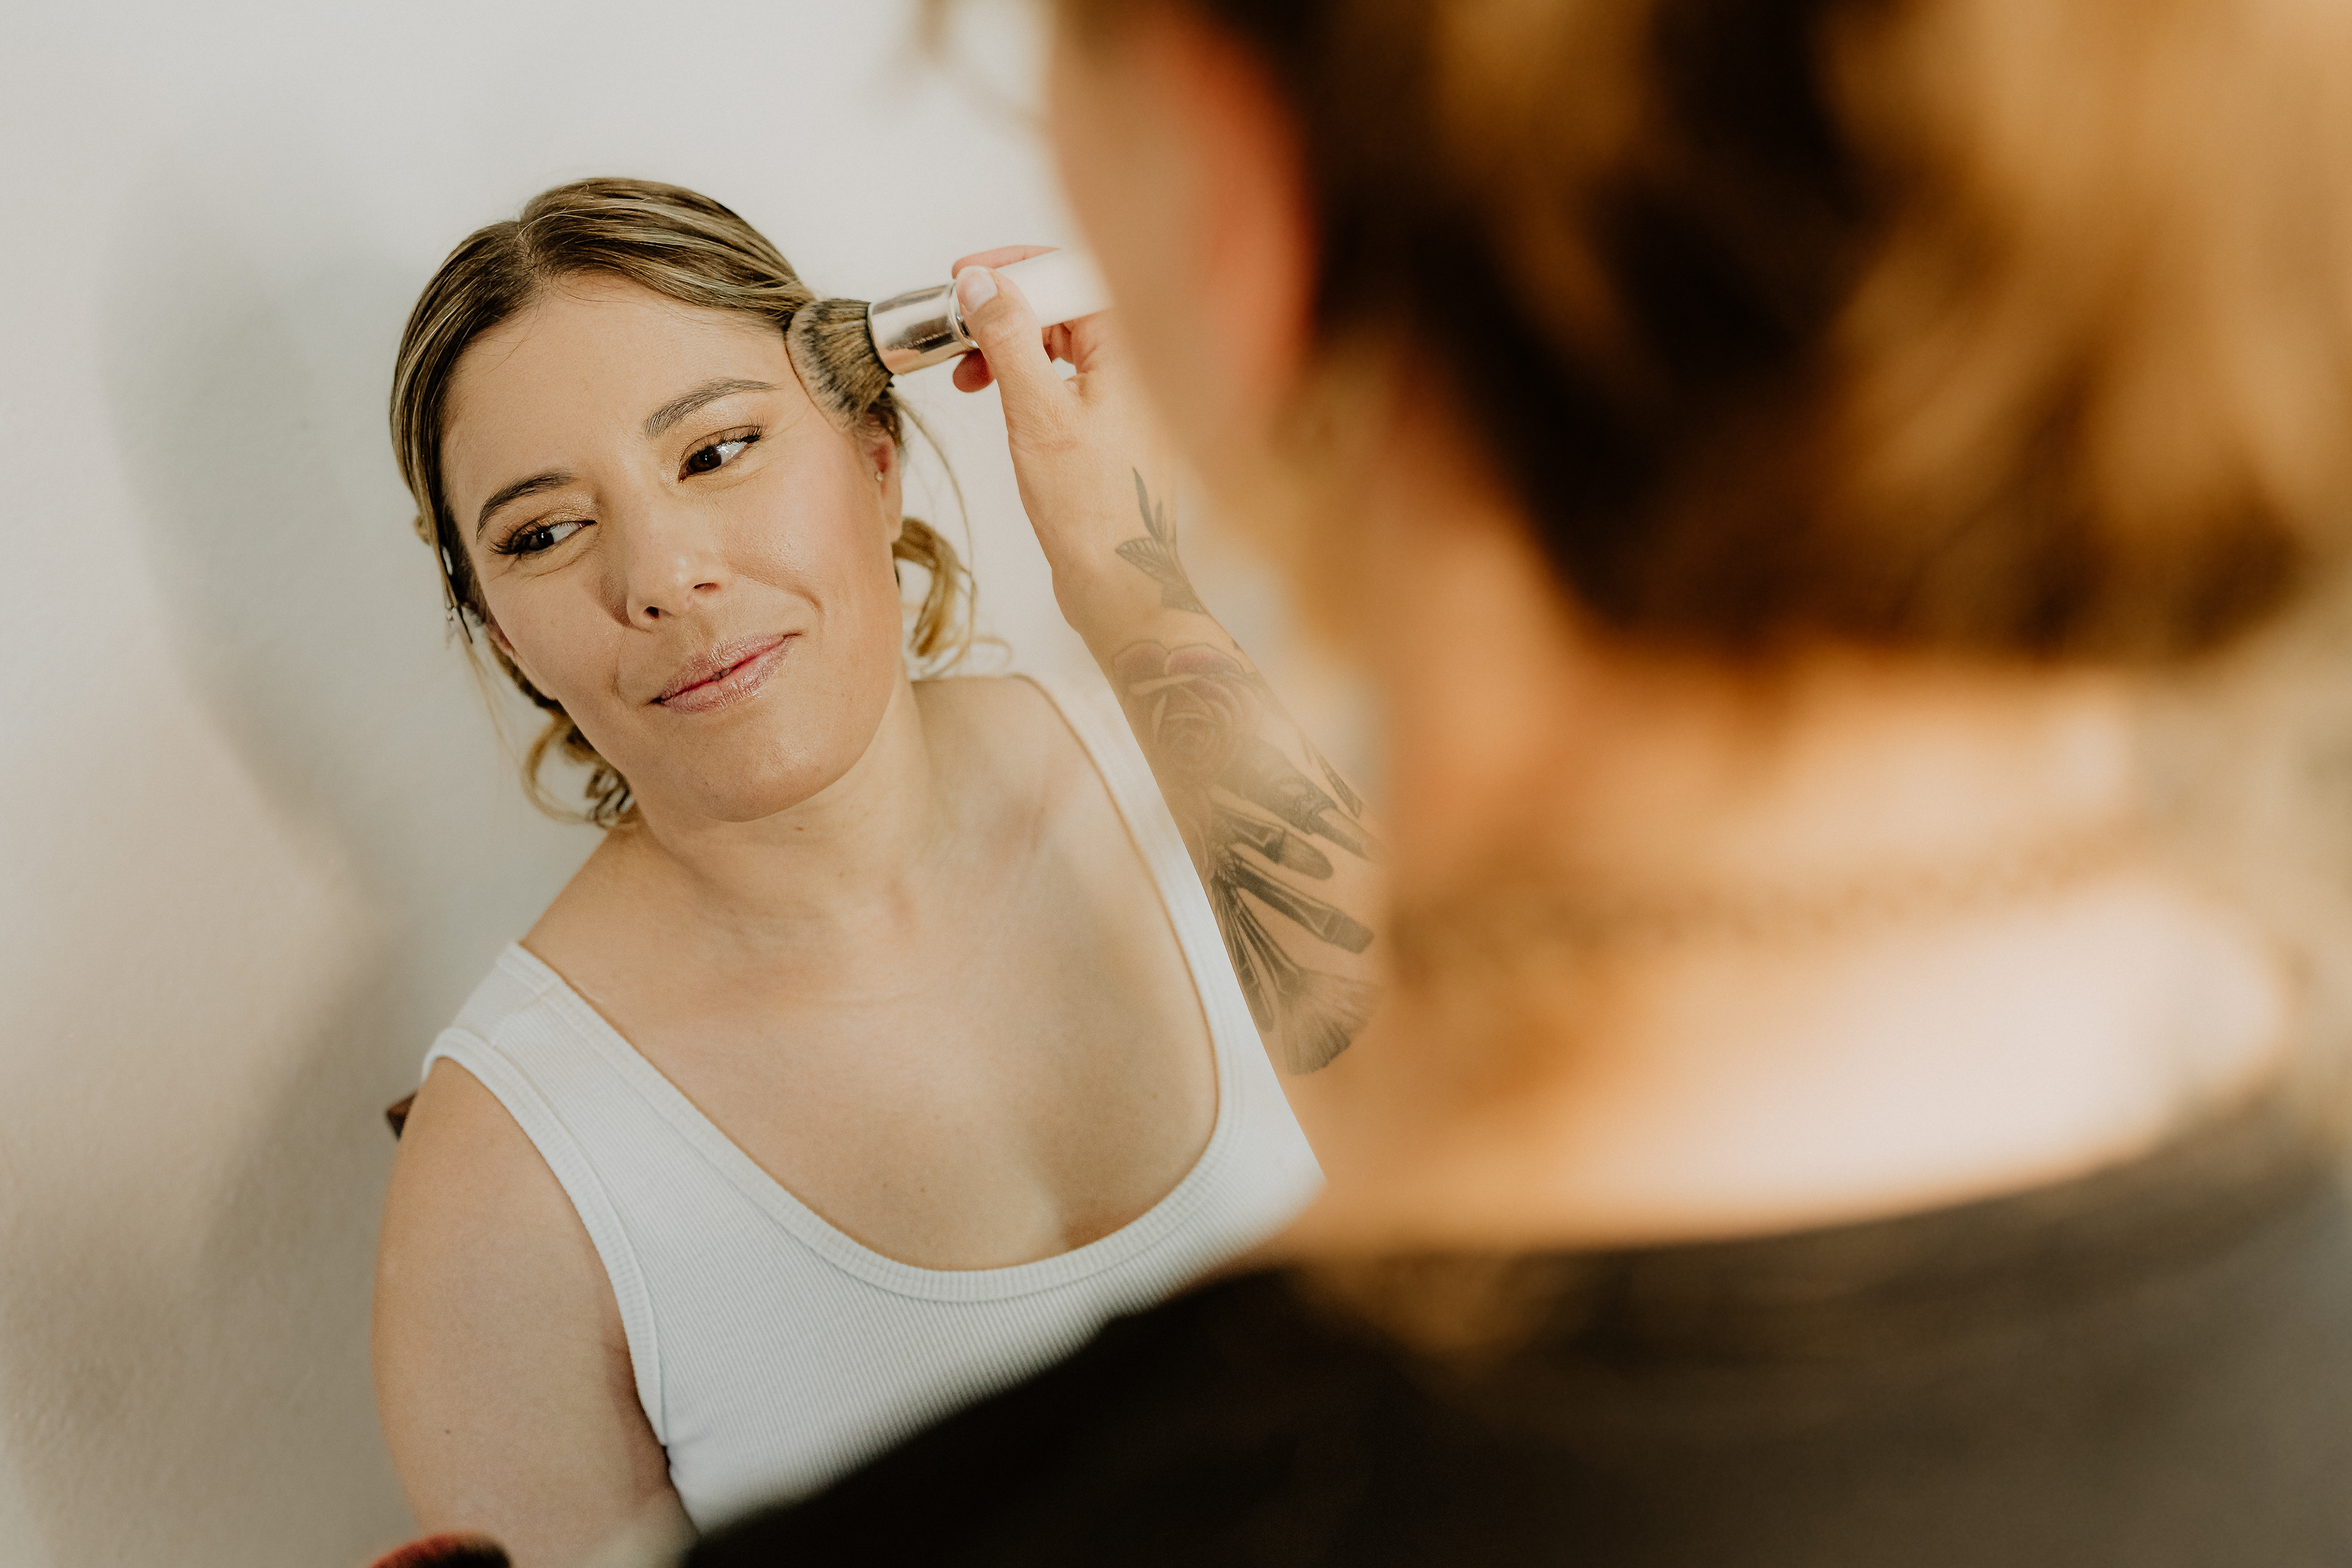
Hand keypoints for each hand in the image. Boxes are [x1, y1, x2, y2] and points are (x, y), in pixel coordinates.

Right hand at [948, 246, 1181, 642]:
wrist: (1119, 582)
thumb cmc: (1090, 509)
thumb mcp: (1035, 412)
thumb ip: (1008, 337)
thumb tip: (981, 281)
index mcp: (1132, 349)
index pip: (1071, 274)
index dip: (1013, 268)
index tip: (965, 276)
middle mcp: (1137, 365)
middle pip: (1065, 305)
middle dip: (1004, 310)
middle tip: (954, 323)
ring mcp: (1125, 396)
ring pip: (1060, 343)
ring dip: (1007, 347)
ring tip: (964, 372)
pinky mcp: (1110, 425)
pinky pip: (1063, 378)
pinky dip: (1024, 379)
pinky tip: (994, 397)